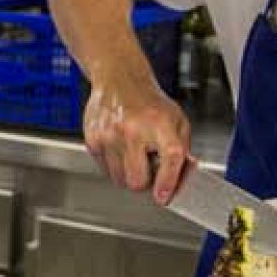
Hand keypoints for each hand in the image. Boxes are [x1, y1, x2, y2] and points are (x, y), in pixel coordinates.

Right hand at [82, 81, 191, 201]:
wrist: (119, 79)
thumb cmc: (149, 101)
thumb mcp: (177, 120)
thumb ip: (182, 149)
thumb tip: (183, 177)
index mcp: (160, 123)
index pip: (169, 157)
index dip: (168, 181)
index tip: (163, 197)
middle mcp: (133, 129)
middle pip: (137, 180)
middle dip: (145, 183)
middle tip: (149, 171)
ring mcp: (109, 135)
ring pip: (119, 179)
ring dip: (128, 174)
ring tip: (133, 155)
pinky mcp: (93, 140)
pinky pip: (105, 169)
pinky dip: (114, 165)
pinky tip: (120, 147)